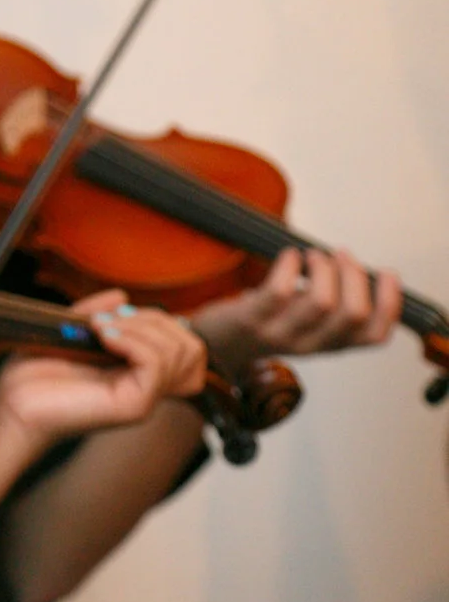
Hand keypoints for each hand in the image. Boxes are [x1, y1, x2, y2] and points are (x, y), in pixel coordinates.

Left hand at [0, 291, 207, 445]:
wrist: (12, 404)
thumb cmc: (34, 376)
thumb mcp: (69, 333)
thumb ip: (97, 314)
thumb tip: (121, 296)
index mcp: (139, 372)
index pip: (187, 346)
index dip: (162, 322)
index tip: (118, 316)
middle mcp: (148, 387)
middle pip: (192, 347)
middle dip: (155, 320)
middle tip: (109, 321)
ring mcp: (144, 399)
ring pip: (180, 353)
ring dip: (141, 328)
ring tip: (101, 329)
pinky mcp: (133, 406)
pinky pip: (157, 365)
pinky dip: (133, 341)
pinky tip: (103, 338)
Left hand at [188, 247, 399, 364]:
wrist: (211, 345)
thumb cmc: (265, 323)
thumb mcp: (305, 323)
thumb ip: (332, 307)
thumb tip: (355, 268)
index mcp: (328, 345)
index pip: (374, 336)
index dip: (389, 304)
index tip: (386, 273)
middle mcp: (308, 345)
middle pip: (352, 314)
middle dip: (354, 276)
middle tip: (340, 255)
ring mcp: (279, 334)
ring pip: (321, 302)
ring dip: (324, 268)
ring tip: (313, 255)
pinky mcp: (250, 320)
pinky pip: (279, 291)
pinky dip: (290, 265)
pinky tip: (289, 256)